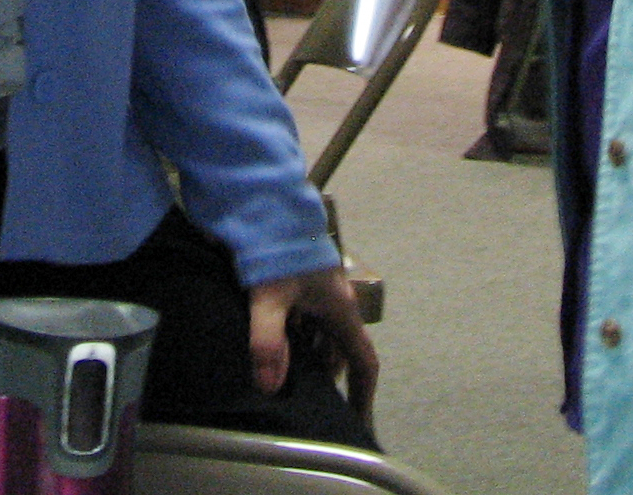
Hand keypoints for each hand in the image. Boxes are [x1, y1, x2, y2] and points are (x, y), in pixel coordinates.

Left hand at [248, 266, 377, 419]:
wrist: (272, 209)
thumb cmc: (281, 252)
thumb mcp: (270, 298)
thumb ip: (268, 341)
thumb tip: (270, 387)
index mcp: (342, 311)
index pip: (364, 361)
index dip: (363, 395)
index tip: (356, 423)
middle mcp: (338, 305)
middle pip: (339, 354)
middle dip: (324, 379)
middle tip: (304, 403)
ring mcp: (323, 293)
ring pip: (321, 338)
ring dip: (307, 358)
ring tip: (283, 378)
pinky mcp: (305, 284)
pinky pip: (307, 322)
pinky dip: (295, 339)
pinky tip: (272, 345)